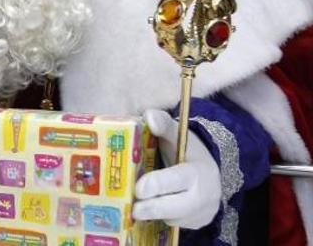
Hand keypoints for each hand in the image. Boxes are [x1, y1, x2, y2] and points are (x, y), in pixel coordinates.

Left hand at [132, 109, 220, 228]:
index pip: (178, 179)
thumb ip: (163, 125)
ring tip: (134, 209)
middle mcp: (202, 195)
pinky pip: (174, 224)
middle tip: (133, 209)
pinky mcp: (194, 224)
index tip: (140, 189)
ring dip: (153, 214)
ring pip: (172, 218)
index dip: (158, 185)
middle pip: (176, 207)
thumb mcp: (177, 135)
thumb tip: (149, 116)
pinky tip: (146, 211)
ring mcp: (200, 213)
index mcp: (197, 171)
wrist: (208, 174)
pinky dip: (158, 218)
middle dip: (152, 208)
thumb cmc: (186, 152)